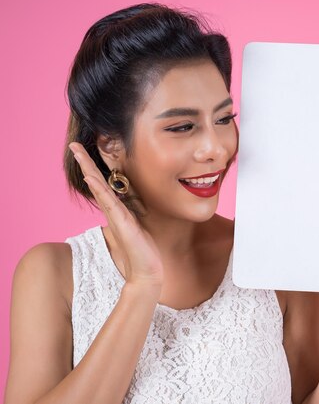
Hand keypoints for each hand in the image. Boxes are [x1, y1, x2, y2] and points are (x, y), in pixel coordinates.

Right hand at [68, 142, 163, 288]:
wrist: (147, 270)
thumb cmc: (144, 250)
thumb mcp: (140, 225)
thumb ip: (135, 214)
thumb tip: (137, 204)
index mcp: (118, 209)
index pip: (103, 184)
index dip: (95, 167)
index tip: (86, 151)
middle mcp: (114, 210)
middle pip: (96, 181)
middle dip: (86, 162)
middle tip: (74, 144)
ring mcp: (116, 215)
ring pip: (99, 187)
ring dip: (89, 168)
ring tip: (79, 152)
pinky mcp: (121, 222)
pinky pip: (108, 201)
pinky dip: (99, 188)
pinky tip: (91, 176)